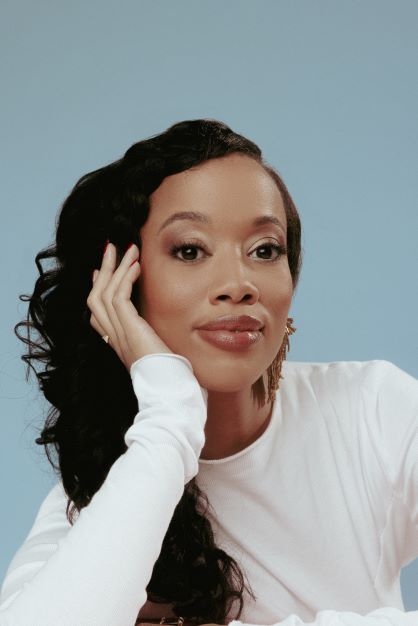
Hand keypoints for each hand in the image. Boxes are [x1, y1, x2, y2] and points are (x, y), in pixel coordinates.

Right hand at [87, 241, 172, 370]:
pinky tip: (137, 265)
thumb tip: (158, 327)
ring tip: (127, 248)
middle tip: (110, 247)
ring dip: (116, 268)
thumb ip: (152, 337)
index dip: (97, 289)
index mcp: (117, 343)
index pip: (97, 313)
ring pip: (104, 294)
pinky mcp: (129, 330)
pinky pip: (119, 297)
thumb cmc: (169, 374)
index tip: (101, 270)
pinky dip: (126, 278)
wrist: (168, 389)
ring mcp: (118, 334)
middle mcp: (113, 338)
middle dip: (103, 270)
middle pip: (94, 298)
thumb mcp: (156, 350)